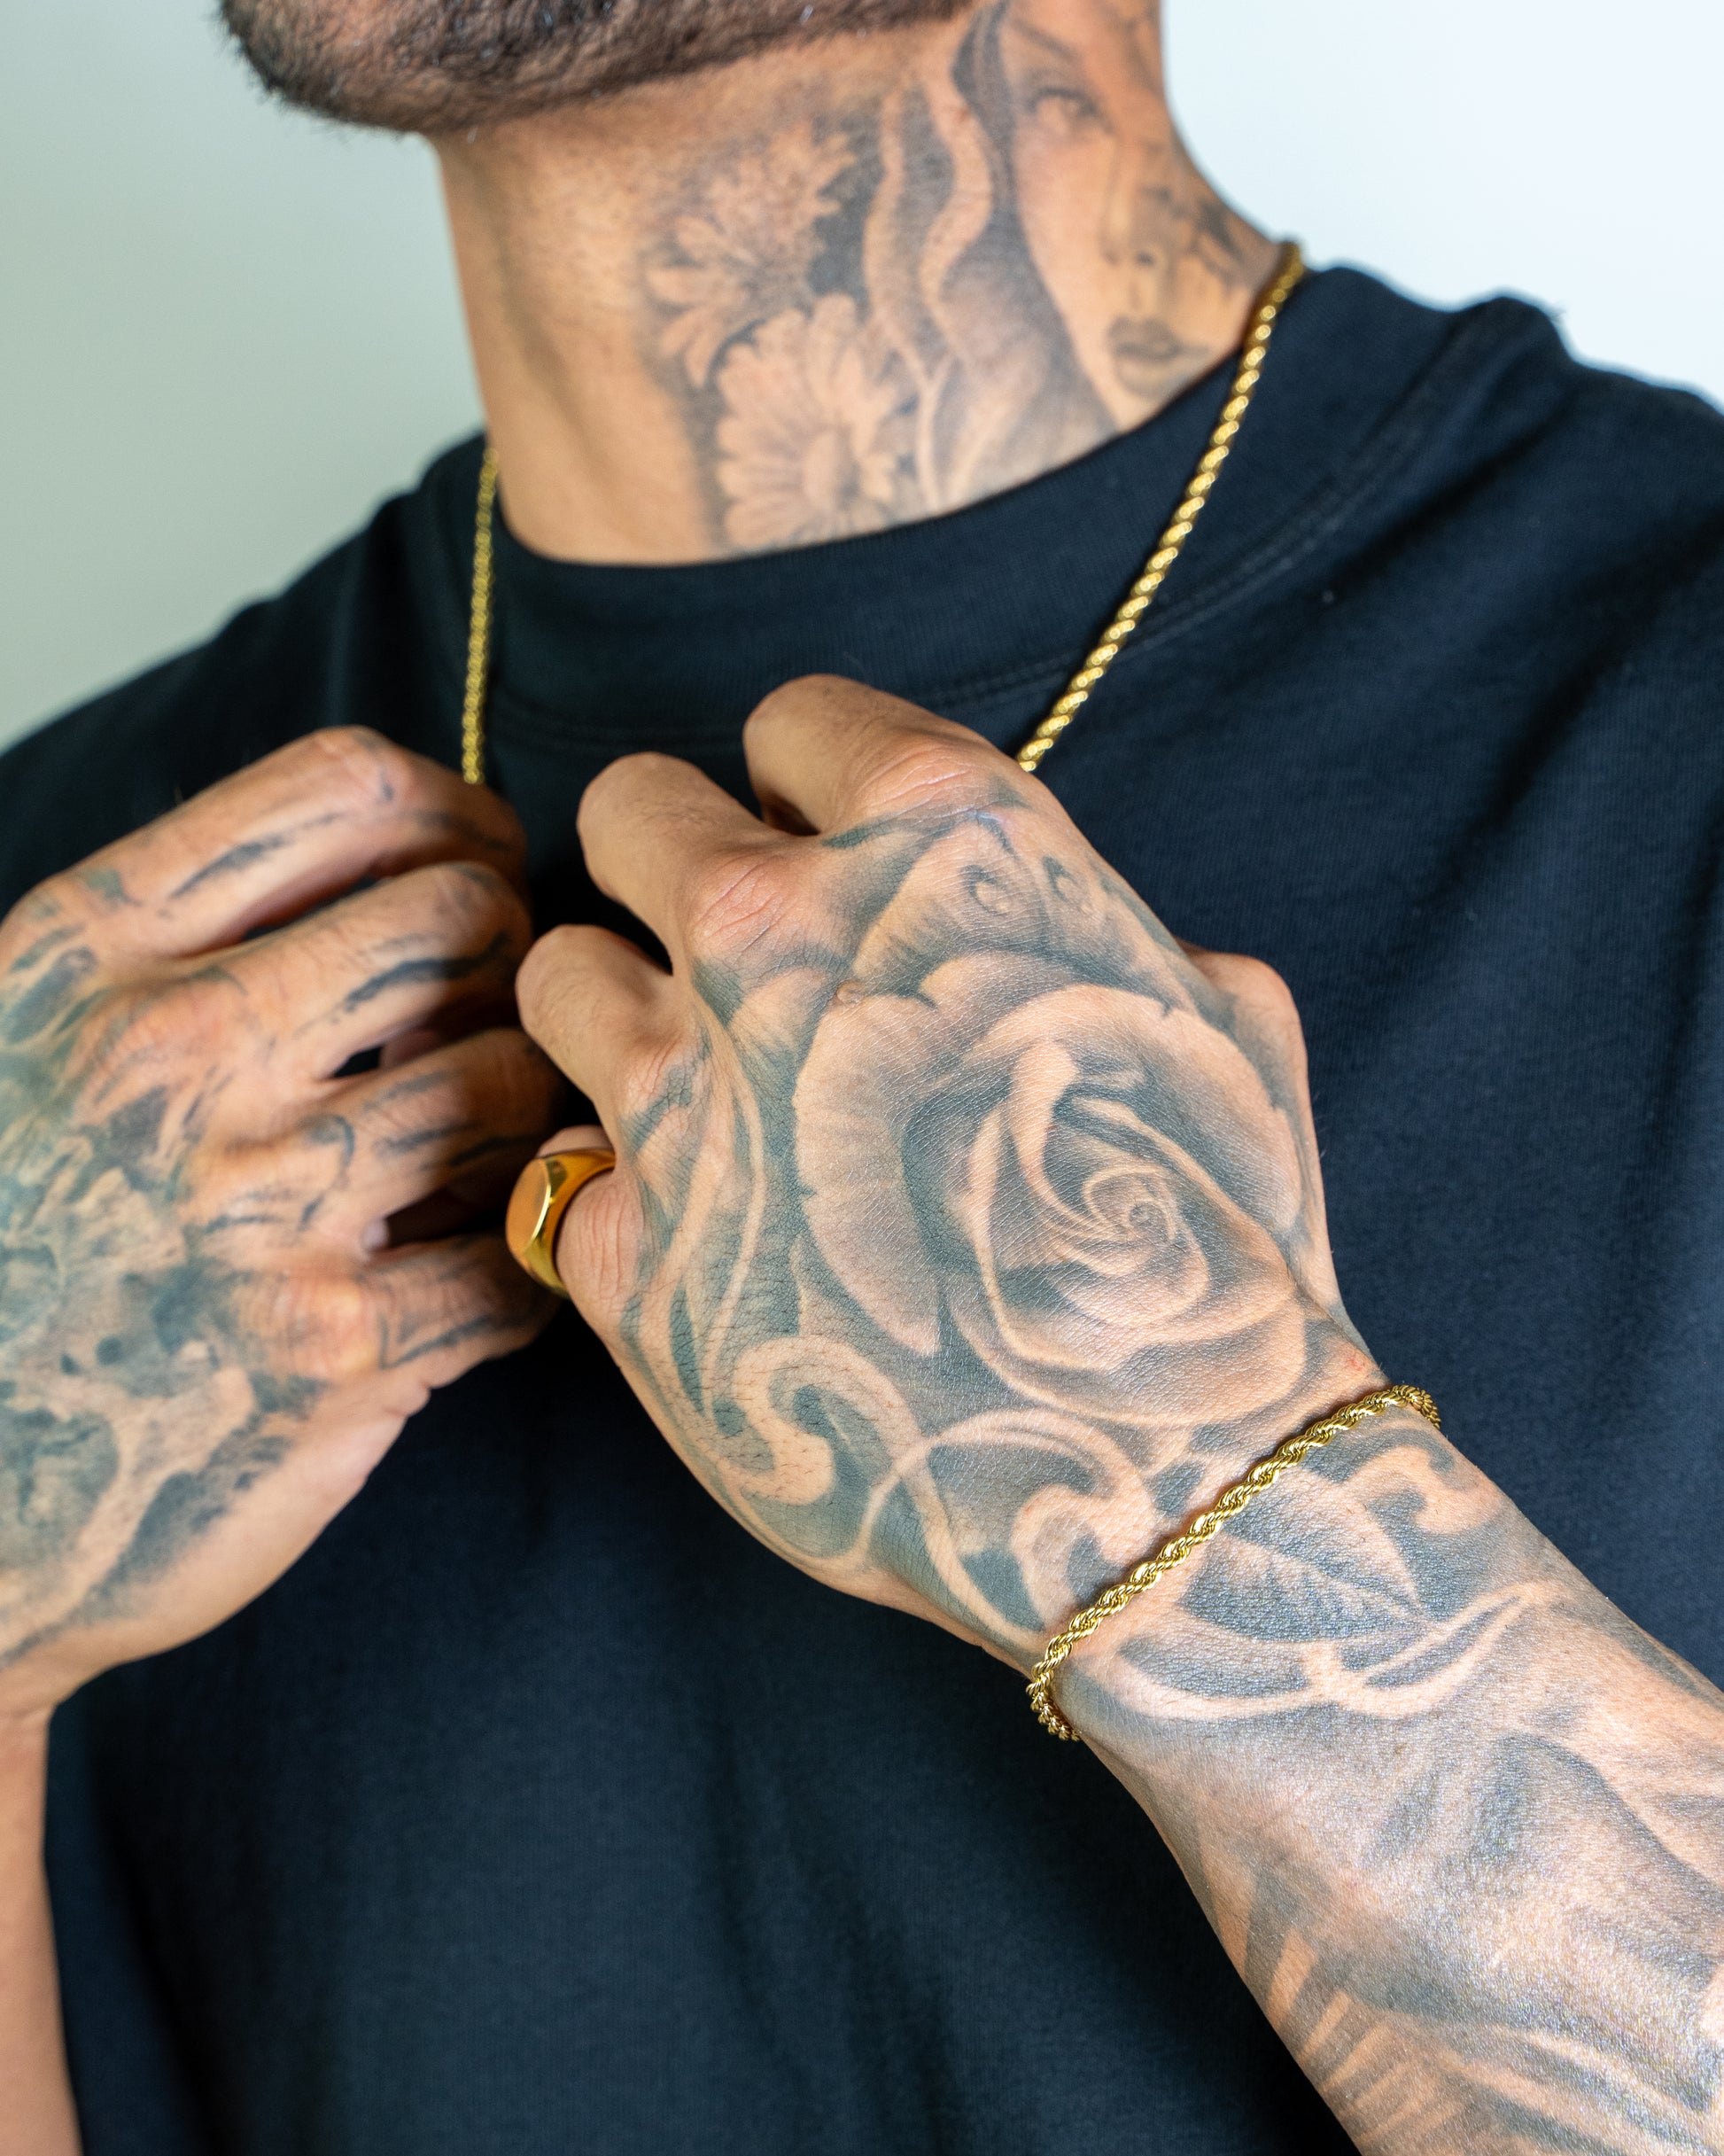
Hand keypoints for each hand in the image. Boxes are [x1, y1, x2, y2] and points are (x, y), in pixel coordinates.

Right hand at [0, 729, 561, 1721]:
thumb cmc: (11, 1242)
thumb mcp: (29, 1038)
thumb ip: (187, 938)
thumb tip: (419, 868)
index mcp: (84, 952)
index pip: (350, 787)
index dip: (455, 814)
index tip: (474, 862)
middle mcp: (166, 1057)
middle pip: (463, 917)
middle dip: (509, 958)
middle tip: (486, 1020)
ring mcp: (249, 1207)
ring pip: (512, 1081)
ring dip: (526, 1110)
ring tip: (478, 1151)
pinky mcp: (328, 1356)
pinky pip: (520, 1258)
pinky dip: (525, 1260)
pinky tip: (475, 1267)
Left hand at [518, 680, 1376, 1667]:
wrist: (1167, 1485)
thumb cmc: (1215, 1243)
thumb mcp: (1214, 1016)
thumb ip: (1093, 915)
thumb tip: (1041, 905)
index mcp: (932, 835)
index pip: (791, 718)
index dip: (809, 787)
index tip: (829, 853)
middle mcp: (774, 928)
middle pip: (629, 807)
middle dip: (677, 866)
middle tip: (745, 965)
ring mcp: (679, 1086)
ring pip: (555, 974)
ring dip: (620, 1018)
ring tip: (710, 1101)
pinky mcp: (622, 1245)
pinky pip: (568, 1166)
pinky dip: (631, 1192)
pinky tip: (721, 1248)